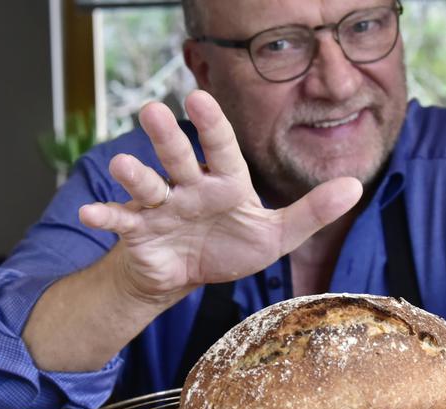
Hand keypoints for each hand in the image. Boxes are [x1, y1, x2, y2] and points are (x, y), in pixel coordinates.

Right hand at [78, 90, 361, 301]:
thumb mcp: (276, 235)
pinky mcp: (139, 231)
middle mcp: (190, 186)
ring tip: (123, 164)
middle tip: (153, 109)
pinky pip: (121, 221)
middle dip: (166, 136)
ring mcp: (161, 206)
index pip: (221, 149)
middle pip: (178, 157)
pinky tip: (91, 213)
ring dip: (135, 174)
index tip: (200, 96)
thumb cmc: (231, 246)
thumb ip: (312, 212)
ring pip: (147, 184)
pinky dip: (106, 216)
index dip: (213, 125)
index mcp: (225, 182)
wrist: (188, 274)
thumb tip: (354, 186)